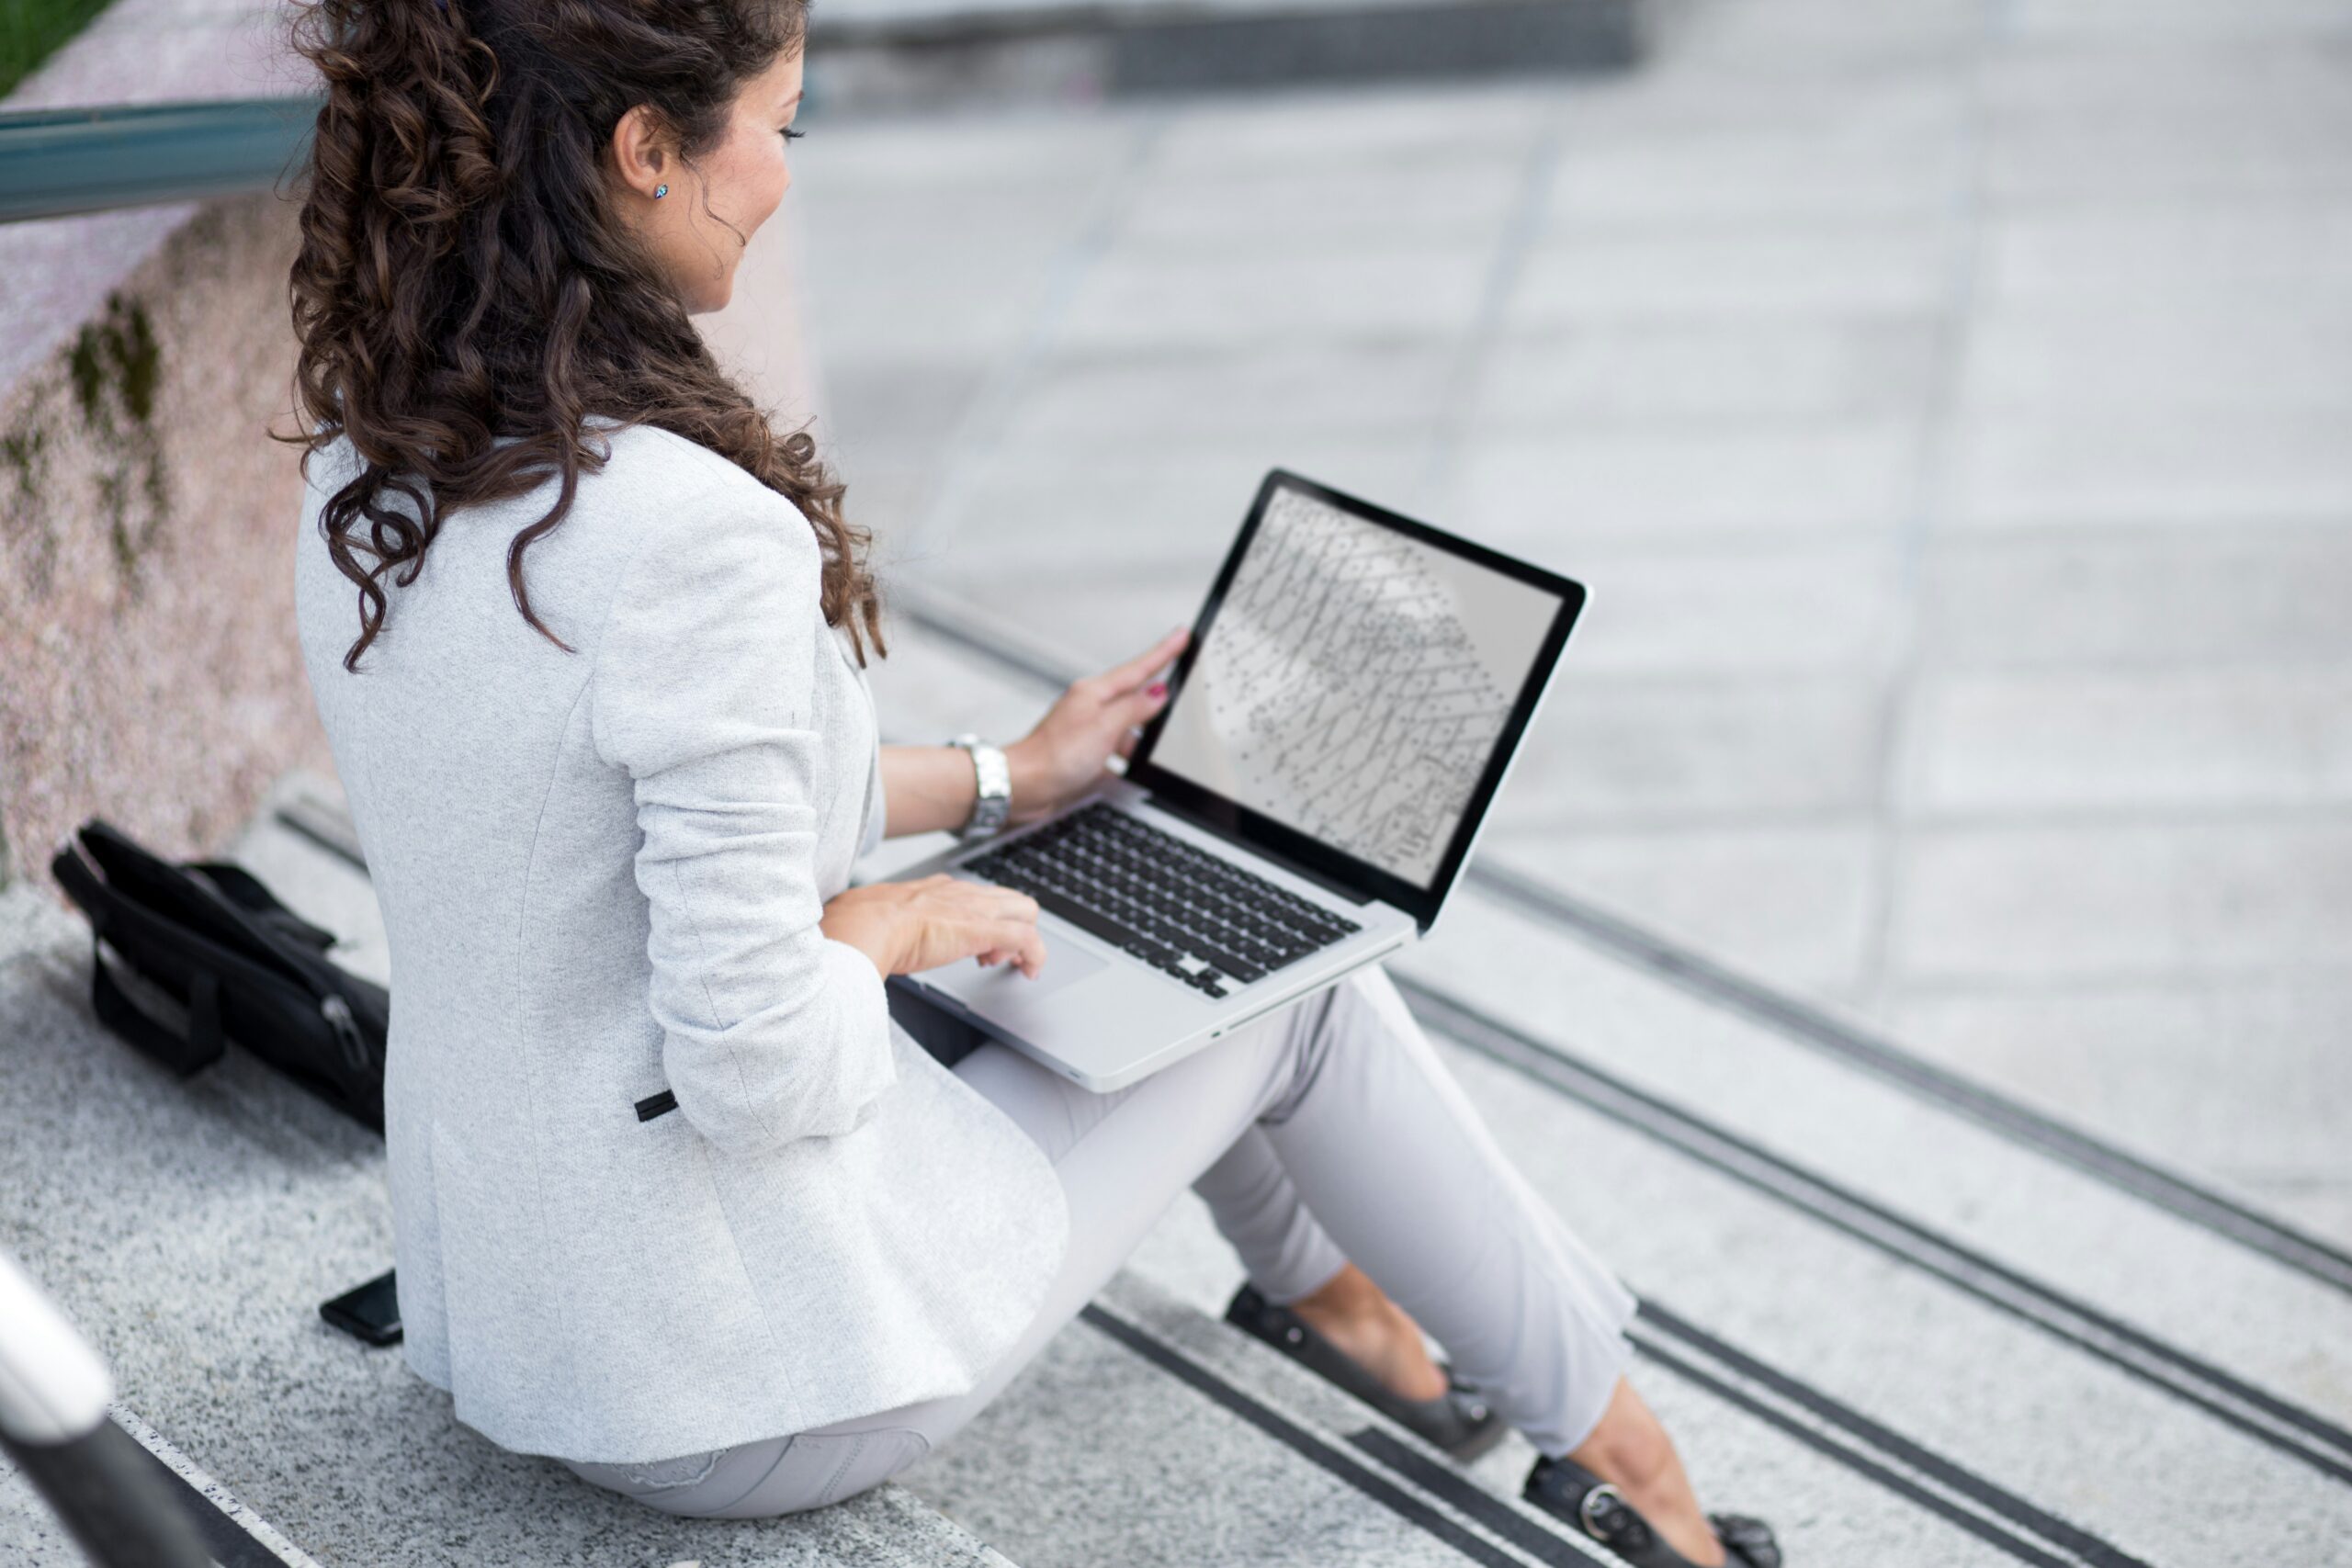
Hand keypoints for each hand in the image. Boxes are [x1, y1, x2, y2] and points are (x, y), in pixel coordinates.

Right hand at [821, 875, 1045, 979]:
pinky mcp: (984, 930)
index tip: (971, 945)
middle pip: (1009, 898)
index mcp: (936, 889)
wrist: (864, 927)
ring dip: (1023, 941)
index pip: (975, 896)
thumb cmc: (860, 925)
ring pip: (1026, 910)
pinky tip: (1029, 972)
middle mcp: (960, 892)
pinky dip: (1035, 956)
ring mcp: (975, 909)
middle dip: (1011, 926)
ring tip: (1003, 965)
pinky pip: (1027, 938)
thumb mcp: (876, 917)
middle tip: (993, 956)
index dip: (980, 919)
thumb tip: (871, 935)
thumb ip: (884, 922)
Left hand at [1005, 627, 1187, 824]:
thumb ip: (1134, 708)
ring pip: (1127, 730)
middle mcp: (1090, 709)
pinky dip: (1128, 762)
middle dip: (1158, 699)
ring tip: (1158, 749)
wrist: (1023, 787)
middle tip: (1184, 688)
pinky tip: (1135, 771)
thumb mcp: (1104, 727)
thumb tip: (1158, 692)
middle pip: (1134, 698)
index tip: (1182, 635)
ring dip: (1141, 740)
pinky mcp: (1084, 756)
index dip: (1164, 652)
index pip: (1138, 668)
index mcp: (1094, 693)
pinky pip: (1116, 754)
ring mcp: (1087, 733)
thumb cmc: (1053, 756)